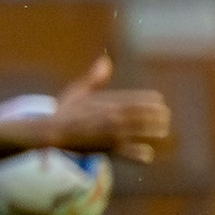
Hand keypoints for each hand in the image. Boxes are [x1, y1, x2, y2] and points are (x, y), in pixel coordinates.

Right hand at [51, 56, 173, 163]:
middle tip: (162, 122)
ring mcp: (117, 133)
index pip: (150, 99)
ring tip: (158, 135)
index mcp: (114, 101)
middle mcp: (119, 115)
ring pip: (152, 132)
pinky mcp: (112, 149)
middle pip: (156, 114)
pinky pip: (137, 154)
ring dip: (157, 133)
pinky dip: (143, 155)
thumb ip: (96, 78)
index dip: (156, 103)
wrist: (51, 132)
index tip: (158, 106)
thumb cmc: (65, 112)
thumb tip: (105, 60)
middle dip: (161, 118)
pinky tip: (145, 154)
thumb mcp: (80, 91)